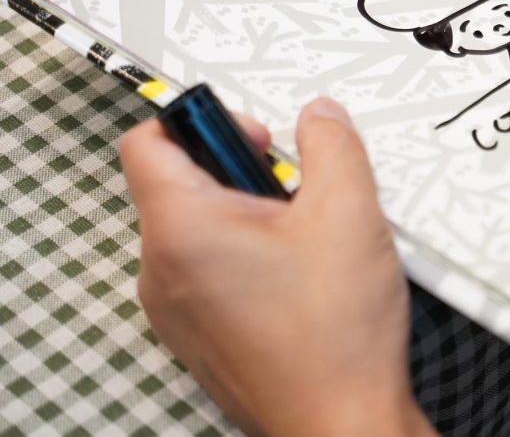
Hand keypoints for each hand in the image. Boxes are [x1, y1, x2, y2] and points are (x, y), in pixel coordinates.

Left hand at [119, 99, 435, 436]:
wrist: (341, 423)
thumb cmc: (335, 334)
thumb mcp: (349, 210)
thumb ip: (332, 146)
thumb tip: (318, 116)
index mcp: (182, 229)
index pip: (148, 141)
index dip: (203, 120)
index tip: (258, 140)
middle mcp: (162, 270)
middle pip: (178, 184)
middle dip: (241, 173)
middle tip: (297, 192)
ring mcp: (174, 311)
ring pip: (197, 230)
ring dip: (248, 216)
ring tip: (306, 238)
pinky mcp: (197, 338)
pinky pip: (206, 273)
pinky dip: (246, 257)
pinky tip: (300, 277)